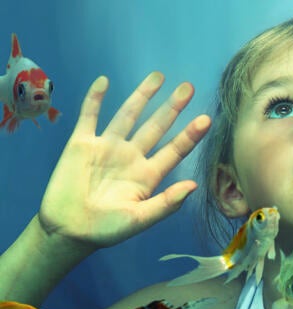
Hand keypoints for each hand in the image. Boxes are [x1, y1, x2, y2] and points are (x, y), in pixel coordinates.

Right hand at [38, 72, 210, 248]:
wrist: (68, 231)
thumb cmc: (107, 229)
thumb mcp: (140, 219)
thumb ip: (166, 203)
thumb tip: (193, 186)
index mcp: (148, 175)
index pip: (174, 150)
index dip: (190, 135)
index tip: (207, 119)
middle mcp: (132, 156)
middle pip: (156, 127)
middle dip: (172, 107)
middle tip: (188, 87)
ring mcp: (107, 147)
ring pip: (128, 115)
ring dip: (142, 95)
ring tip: (158, 76)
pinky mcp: (81, 144)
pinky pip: (89, 116)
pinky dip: (95, 99)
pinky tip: (104, 81)